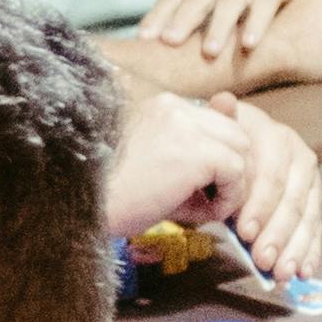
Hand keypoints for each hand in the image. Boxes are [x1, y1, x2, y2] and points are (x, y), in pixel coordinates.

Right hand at [104, 88, 321, 286]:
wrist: (80, 209)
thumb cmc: (108, 200)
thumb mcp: (158, 173)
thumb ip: (196, 165)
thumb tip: (238, 167)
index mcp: (163, 106)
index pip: (215, 124)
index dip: (217, 159)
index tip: (204, 188)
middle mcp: (176, 107)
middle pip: (235, 134)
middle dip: (231, 171)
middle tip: (211, 202)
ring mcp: (187, 125)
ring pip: (241, 151)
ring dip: (231, 186)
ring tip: (202, 210)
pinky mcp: (197, 152)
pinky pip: (237, 173)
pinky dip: (228, 198)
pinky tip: (202, 214)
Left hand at [141, 0, 321, 64]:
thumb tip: (155, 27)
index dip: (159, 13)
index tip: (144, 37)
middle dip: (183, 19)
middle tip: (169, 42)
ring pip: (230, 2)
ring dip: (220, 27)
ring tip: (210, 51)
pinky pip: (265, 5)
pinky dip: (257, 24)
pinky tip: (249, 44)